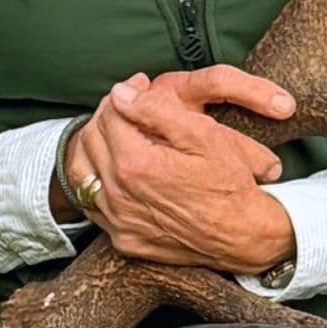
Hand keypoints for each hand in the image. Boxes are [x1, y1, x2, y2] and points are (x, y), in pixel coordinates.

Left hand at [66, 65, 295, 272]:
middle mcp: (119, 194)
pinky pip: (94, 205)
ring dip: (95, 148)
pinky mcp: (123, 239)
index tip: (138, 88)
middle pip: (91, 140)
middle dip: (106, 117)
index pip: (109, 115)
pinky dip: (99, 183)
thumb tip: (122, 94)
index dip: (124, 94)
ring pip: (83, 172)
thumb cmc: (230, 184)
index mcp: (135, 163)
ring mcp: (118, 220)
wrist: (243, 235)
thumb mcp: (204, 135)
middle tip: (128, 108)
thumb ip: (157, 110)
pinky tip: (117, 173)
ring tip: (117, 136)